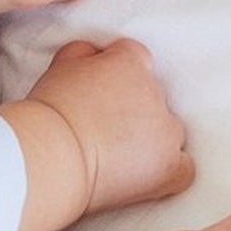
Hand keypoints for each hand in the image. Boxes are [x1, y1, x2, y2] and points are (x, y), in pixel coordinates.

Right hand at [27, 38, 193, 214]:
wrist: (50, 155)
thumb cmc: (48, 113)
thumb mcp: (59, 66)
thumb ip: (83, 53)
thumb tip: (94, 54)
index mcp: (131, 62)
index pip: (134, 58)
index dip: (115, 76)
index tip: (98, 93)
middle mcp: (156, 92)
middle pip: (152, 96)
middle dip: (132, 109)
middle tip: (99, 128)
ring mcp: (167, 131)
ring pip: (168, 131)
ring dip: (149, 139)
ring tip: (115, 156)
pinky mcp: (169, 167)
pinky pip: (183, 167)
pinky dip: (168, 171)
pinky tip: (145, 176)